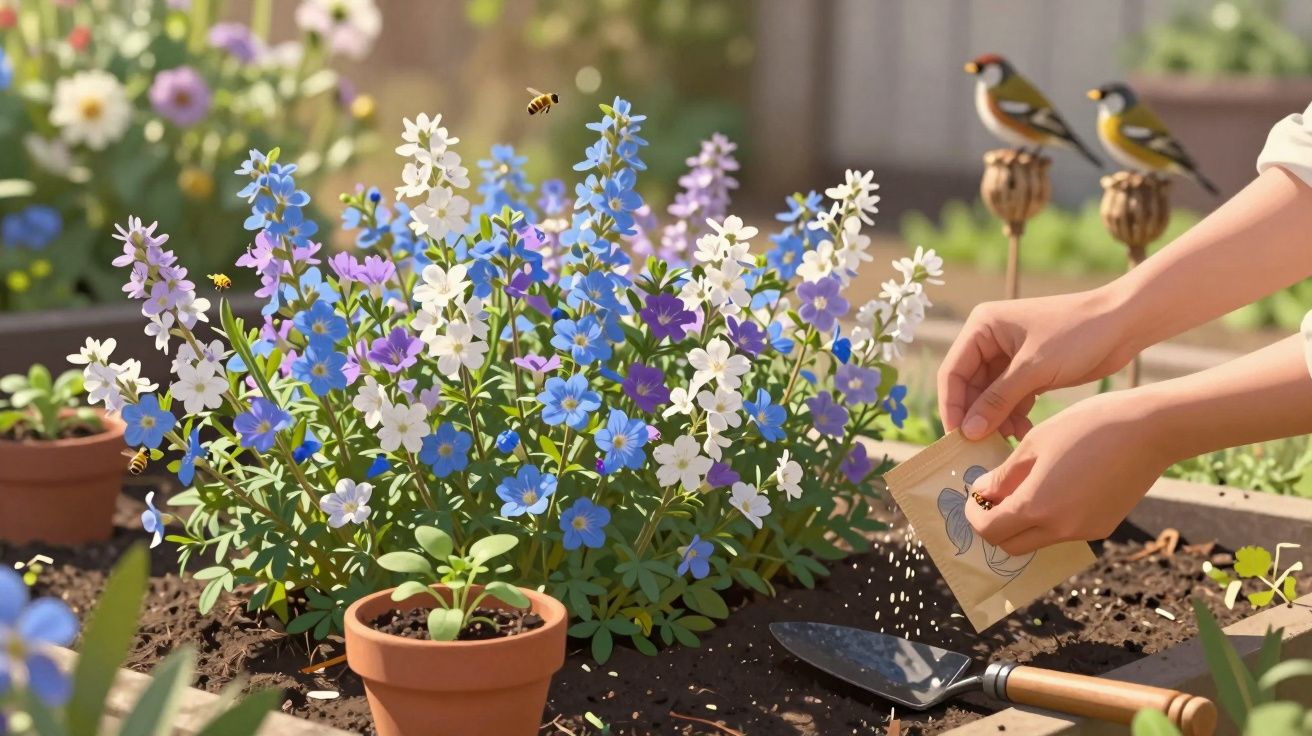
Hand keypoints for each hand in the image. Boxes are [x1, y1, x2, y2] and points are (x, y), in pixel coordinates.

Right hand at [937, 287, 1137, 439]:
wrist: (1124, 323)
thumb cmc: (1078, 334)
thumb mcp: (1033, 368)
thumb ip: (997, 401)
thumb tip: (967, 432)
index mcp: (982, 327)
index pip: (953, 372)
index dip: (952, 405)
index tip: (957, 437)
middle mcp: (990, 339)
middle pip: (970, 386)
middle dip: (978, 416)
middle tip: (981, 446)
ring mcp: (1010, 355)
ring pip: (990, 396)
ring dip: (997, 419)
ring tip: (1009, 439)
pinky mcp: (1029, 370)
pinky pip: (1010, 398)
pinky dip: (1014, 415)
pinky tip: (1024, 431)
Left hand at [963, 391, 1172, 555]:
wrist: (1149, 429)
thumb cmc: (1087, 427)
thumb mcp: (1034, 445)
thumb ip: (1003, 476)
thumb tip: (981, 492)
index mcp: (1037, 506)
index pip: (989, 530)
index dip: (973, 516)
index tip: (973, 497)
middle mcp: (1060, 529)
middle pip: (1010, 545)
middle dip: (993, 527)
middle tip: (991, 498)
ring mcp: (1085, 532)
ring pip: (1037, 541)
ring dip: (1021, 524)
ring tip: (1021, 489)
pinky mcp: (1103, 527)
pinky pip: (1063, 532)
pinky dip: (1048, 520)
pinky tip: (1053, 488)